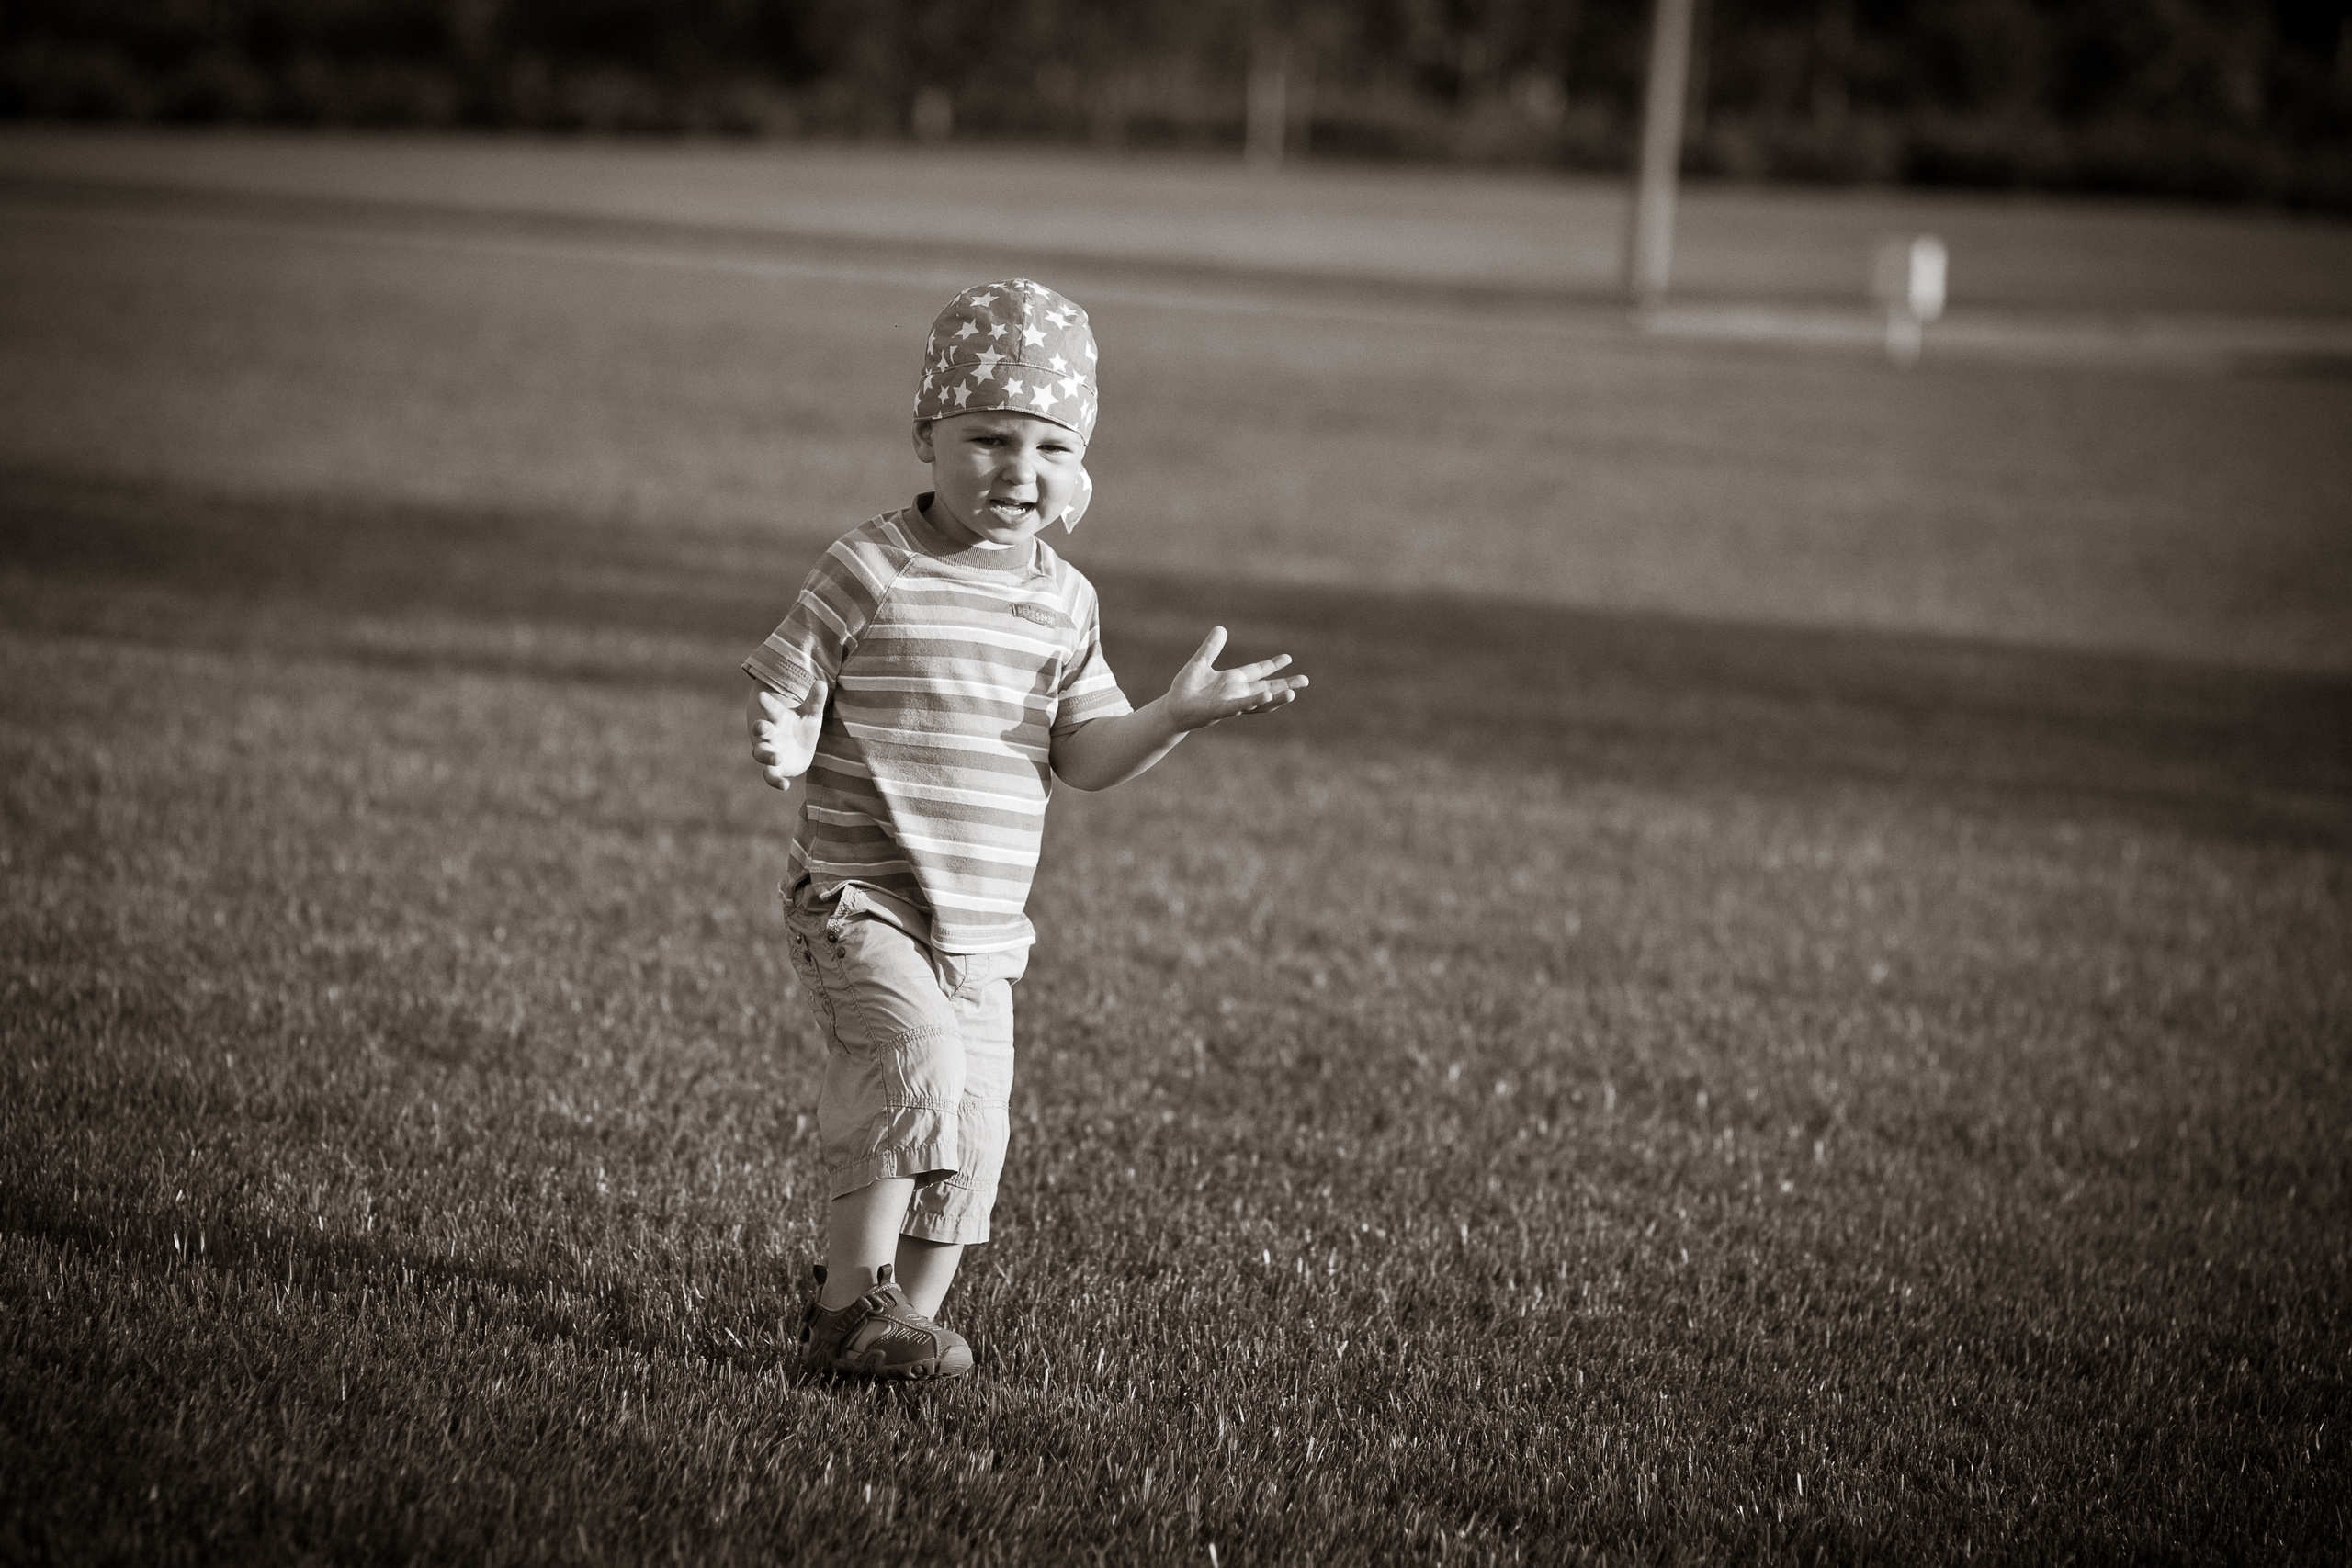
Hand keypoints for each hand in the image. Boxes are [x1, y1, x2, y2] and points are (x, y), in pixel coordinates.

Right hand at [746, 685, 822, 789]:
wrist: (799, 747)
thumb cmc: (802, 726)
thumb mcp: (811, 713)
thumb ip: (815, 700)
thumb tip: (822, 682)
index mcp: (778, 718)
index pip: (771, 709)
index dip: (766, 703)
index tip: (761, 695)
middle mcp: (771, 735)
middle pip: (761, 731)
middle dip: (759, 729)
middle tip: (760, 726)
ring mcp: (771, 752)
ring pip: (761, 754)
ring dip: (766, 755)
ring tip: (777, 757)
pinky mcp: (776, 769)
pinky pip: (771, 776)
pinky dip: (776, 781)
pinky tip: (785, 786)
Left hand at [1162, 626, 1307, 733]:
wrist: (1172, 709)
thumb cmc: (1186, 689)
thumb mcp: (1200, 663)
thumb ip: (1211, 648)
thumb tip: (1221, 628)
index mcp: (1233, 681)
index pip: (1257, 671)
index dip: (1272, 665)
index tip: (1288, 658)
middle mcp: (1236, 693)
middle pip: (1267, 688)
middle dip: (1286, 685)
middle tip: (1306, 681)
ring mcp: (1231, 703)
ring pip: (1259, 701)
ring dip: (1276, 697)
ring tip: (1292, 693)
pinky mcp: (1220, 711)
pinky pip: (1240, 705)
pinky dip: (1254, 701)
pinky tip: (1266, 694)